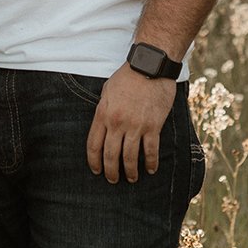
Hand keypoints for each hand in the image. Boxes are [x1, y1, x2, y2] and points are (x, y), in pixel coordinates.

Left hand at [86, 66, 177, 182]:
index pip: (93, 145)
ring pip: (130, 157)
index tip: (96, 170)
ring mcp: (136, 126)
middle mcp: (117, 123)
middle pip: (110, 155)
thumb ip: (103, 111)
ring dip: (130, 171)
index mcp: (103, 114)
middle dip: (111, 171)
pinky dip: (151, 162)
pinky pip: (151, 150)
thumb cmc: (127, 77)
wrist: (149, 67)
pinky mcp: (153, 126)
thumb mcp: (107, 92)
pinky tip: (150, 169)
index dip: (94, 161)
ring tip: (131, 178)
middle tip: (113, 180)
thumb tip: (103, 127)